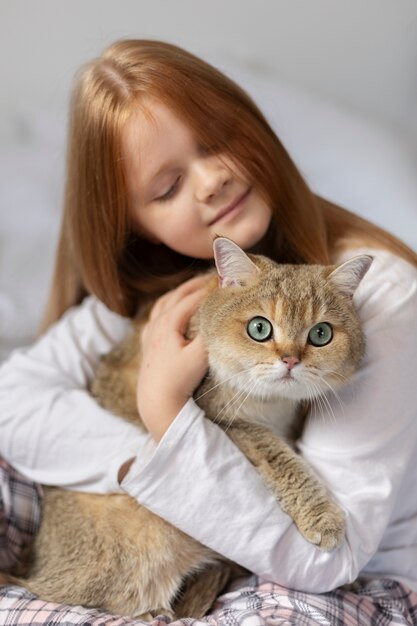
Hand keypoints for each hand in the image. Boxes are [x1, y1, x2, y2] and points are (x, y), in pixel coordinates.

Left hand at [137, 276, 209, 441]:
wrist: (156, 401)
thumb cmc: (179, 379)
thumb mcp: (199, 357)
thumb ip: (210, 334)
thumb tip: (222, 316)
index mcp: (168, 322)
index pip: (192, 297)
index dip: (210, 287)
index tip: (226, 280)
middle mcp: (156, 323)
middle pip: (178, 295)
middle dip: (196, 284)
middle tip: (215, 277)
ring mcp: (150, 332)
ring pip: (165, 302)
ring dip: (182, 292)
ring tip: (196, 287)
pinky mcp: (148, 342)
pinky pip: (157, 315)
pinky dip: (169, 305)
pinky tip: (174, 308)